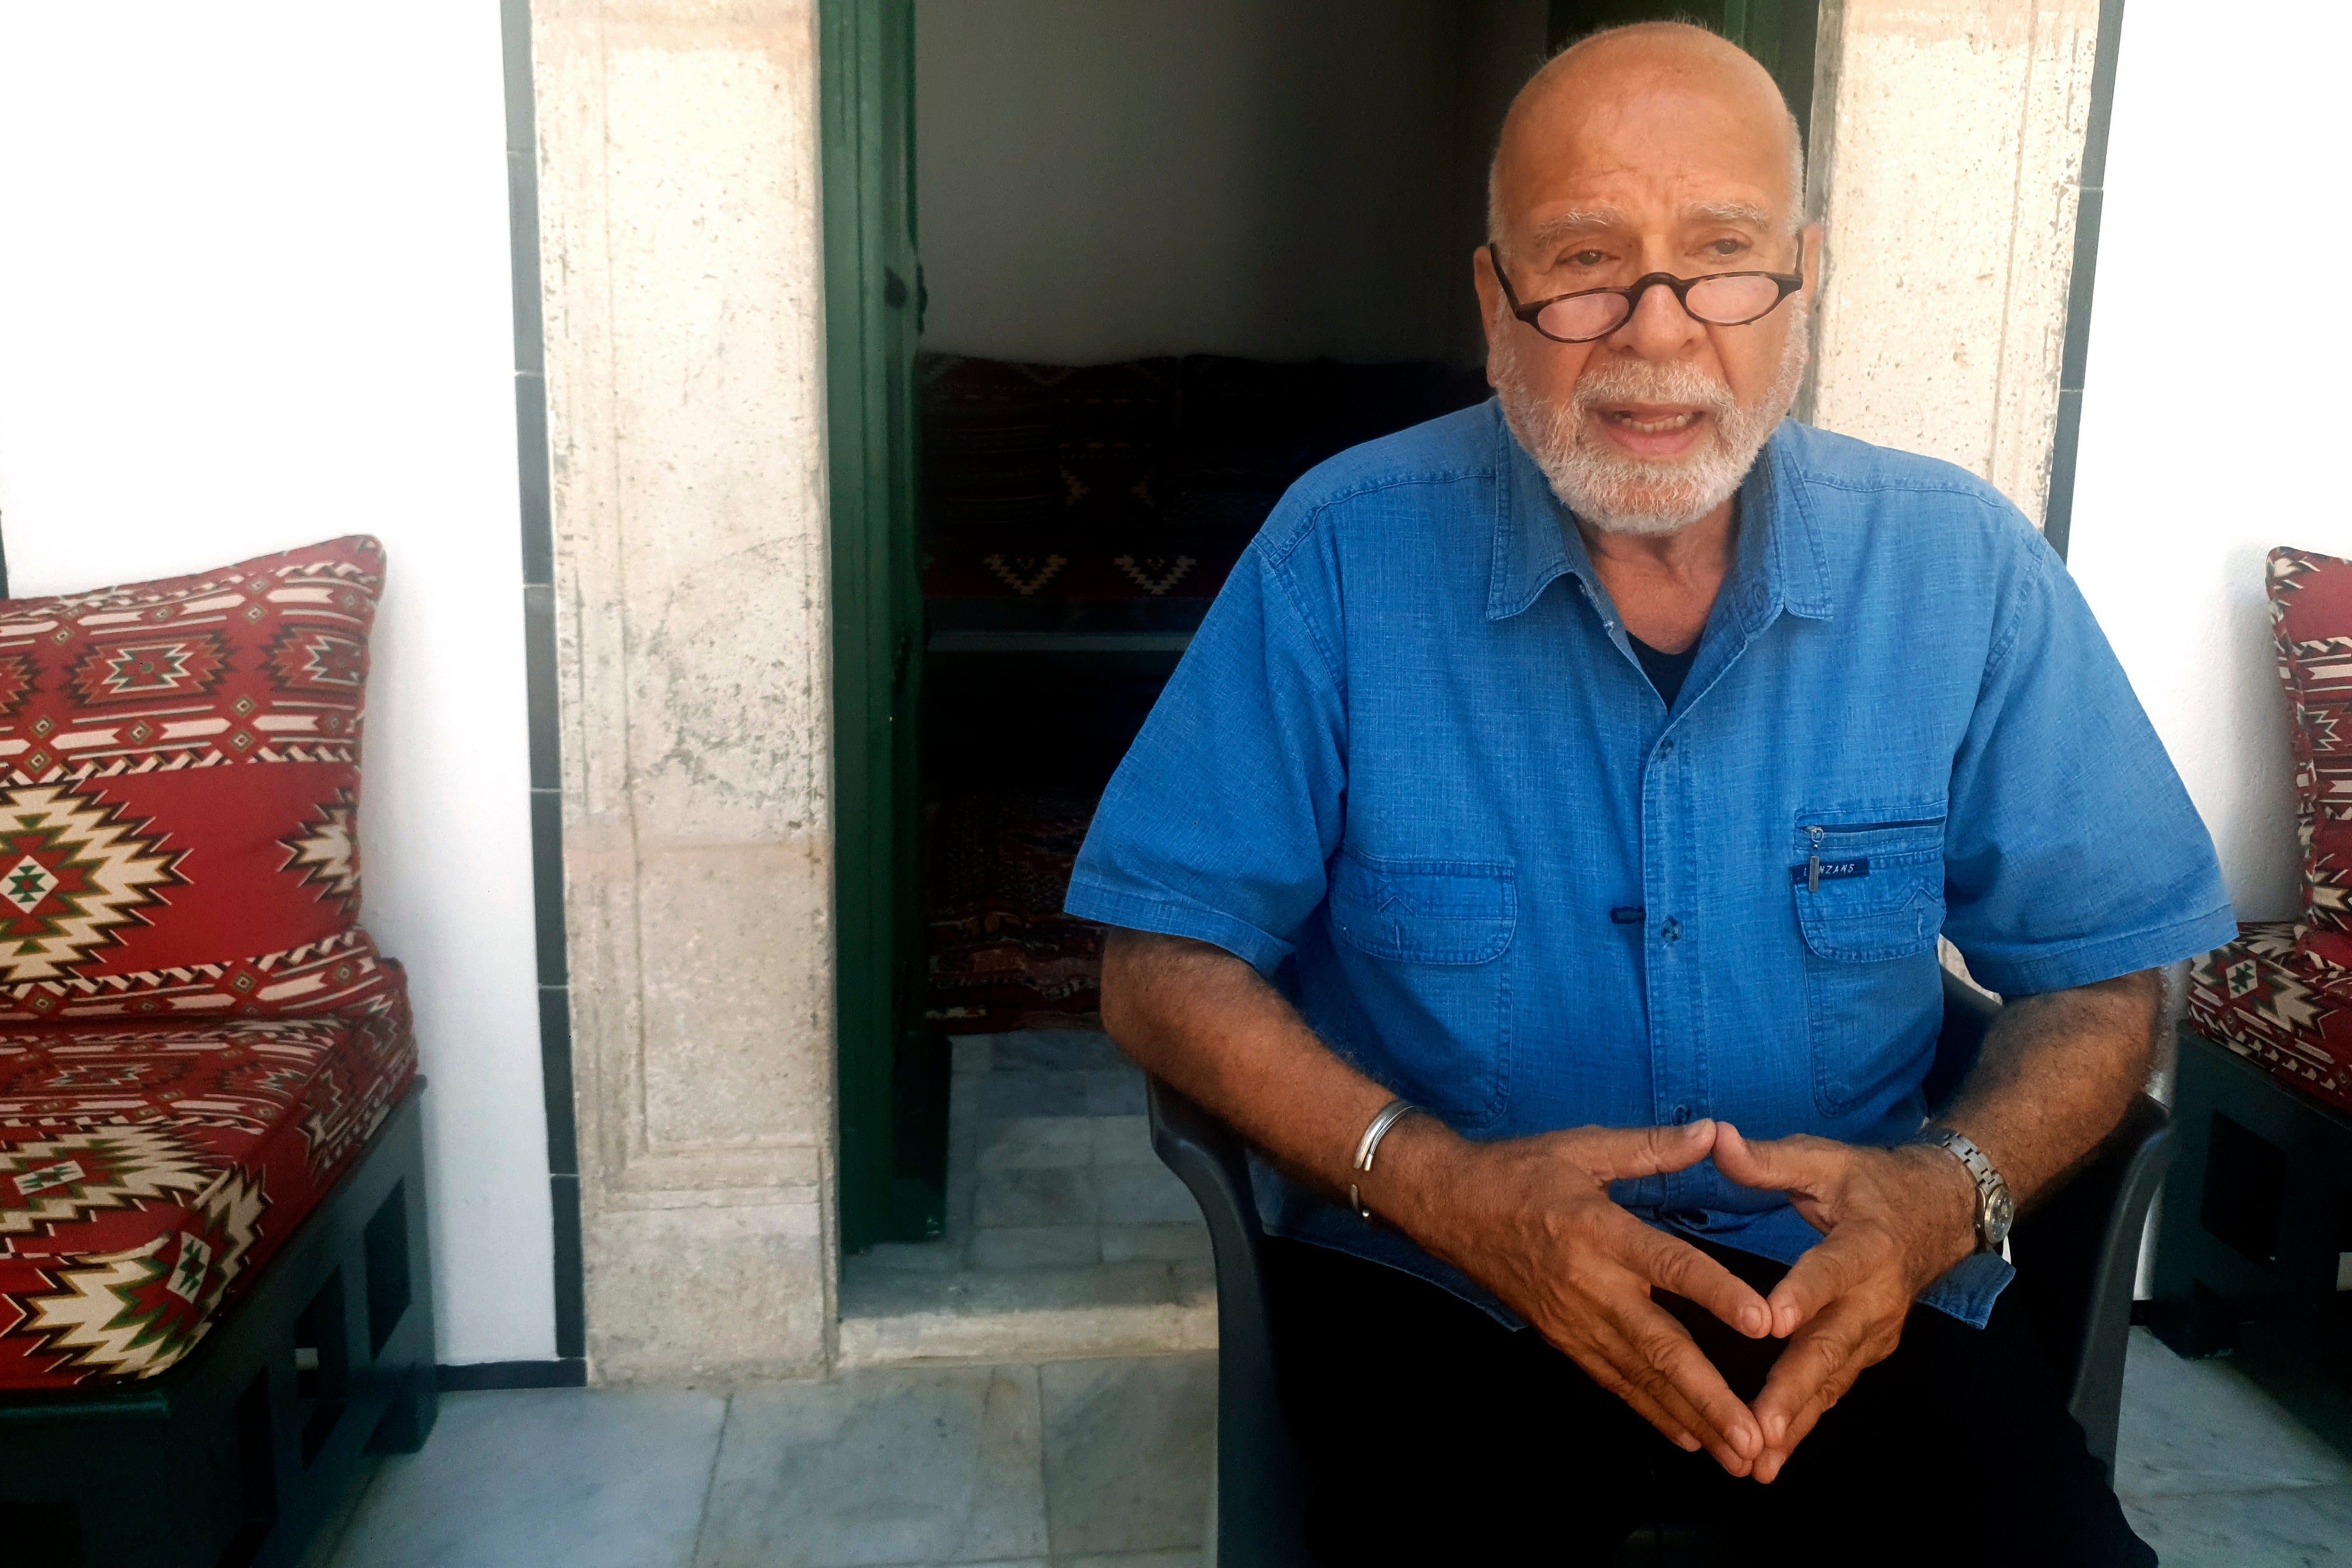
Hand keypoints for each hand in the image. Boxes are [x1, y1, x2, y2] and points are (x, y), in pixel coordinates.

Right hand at [1381, 1118, 1773, 1475]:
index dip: (1717, 1293)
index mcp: (1599, 1230)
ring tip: (1740, 1456)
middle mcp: (1590, 1285)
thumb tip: (1716, 1130)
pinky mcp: (1563, 1339)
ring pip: (1641, 1377)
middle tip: (1755, 1437)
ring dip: (1692, 1418)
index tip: (1763, 1322)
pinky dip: (1653, 1413)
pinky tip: (1690, 1438)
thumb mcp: (1583, 1147)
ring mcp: (1575, 1320)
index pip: (1669, 1265)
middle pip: (1658, 1347)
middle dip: (1709, 1397)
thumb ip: (1652, 1146)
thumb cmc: (1518, 1172)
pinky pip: (1614, 1381)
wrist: (1448, 1207)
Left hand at [1710, 1124, 1977, 1482]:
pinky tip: (1771, 1458)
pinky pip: (1834, 1390)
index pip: (1830, 1271)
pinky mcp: (1869, 1351)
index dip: (1803, 1294)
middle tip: (1758, 1429)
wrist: (1943, 1211)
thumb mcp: (1825, 1160)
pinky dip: (1804, 1425)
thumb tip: (1716, 1137)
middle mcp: (1875, 1297)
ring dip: (1795, 1422)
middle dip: (1792, 1392)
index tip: (1772, 1321)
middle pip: (1831, 1347)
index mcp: (1864, 1245)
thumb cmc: (1872, 1183)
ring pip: (1832, 1382)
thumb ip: (1770, 1159)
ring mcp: (1875, 1331)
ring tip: (1758, 1461)